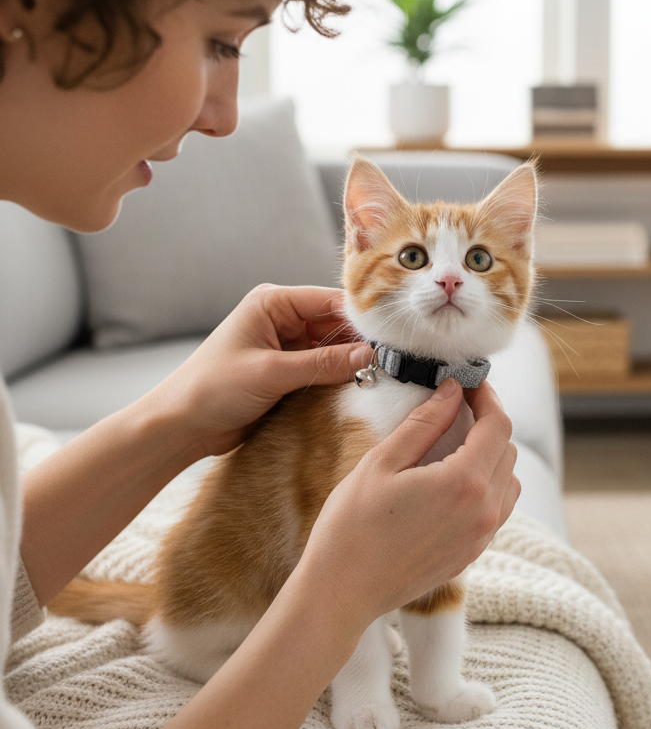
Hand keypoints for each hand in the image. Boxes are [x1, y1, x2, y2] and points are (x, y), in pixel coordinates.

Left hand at [148, 284, 372, 459]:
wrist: (179, 428)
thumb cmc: (211, 390)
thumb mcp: (271, 374)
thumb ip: (323, 364)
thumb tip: (370, 355)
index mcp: (272, 303)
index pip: (328, 301)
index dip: (361, 317)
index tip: (394, 335)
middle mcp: (281, 319)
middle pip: (335, 325)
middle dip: (359, 343)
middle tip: (393, 360)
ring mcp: (285, 347)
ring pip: (332, 349)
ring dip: (351, 363)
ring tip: (383, 375)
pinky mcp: (287, 372)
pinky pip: (323, 370)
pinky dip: (339, 379)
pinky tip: (361, 387)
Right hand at [300, 379, 520, 621]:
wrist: (341, 593)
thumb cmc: (352, 526)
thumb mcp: (382, 462)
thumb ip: (424, 423)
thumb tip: (452, 390)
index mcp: (464, 483)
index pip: (497, 425)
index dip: (487, 396)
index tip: (469, 383)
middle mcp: (484, 511)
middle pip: (507, 450)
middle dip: (488, 422)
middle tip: (458, 406)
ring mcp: (481, 537)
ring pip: (508, 480)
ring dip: (492, 455)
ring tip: (457, 441)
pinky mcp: (472, 554)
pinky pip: (497, 509)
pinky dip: (487, 485)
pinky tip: (454, 479)